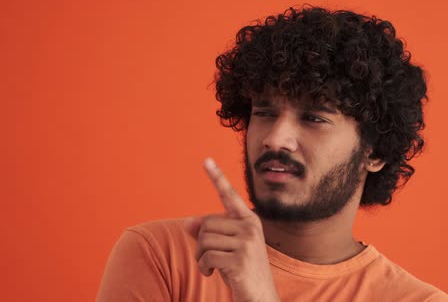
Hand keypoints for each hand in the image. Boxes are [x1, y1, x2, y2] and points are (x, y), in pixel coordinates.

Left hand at [184, 158, 279, 301]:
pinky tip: (212, 273)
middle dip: (201, 243)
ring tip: (211, 267)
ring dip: (201, 257)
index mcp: (248, 221)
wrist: (259, 297)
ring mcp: (247, 243)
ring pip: (204, 240)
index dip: (217, 177)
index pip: (229, 196)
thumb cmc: (241, 271)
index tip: (206, 160)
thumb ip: (209, 233)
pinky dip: (204, 267)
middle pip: (207, 223)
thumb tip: (188, 221)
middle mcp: (250, 228)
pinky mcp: (240, 260)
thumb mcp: (226, 249)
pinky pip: (207, 257)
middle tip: (208, 258)